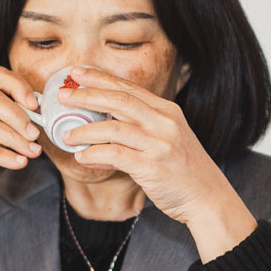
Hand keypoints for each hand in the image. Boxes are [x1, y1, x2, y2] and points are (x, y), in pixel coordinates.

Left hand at [58, 66, 257, 260]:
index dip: (100, 79)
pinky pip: (115, 155)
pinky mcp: (152, 166)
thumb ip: (141, 128)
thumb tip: (102, 125)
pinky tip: (82, 157)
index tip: (77, 73)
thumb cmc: (184, 170)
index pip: (129, 89)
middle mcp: (164, 123)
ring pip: (113, 127)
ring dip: (85, 130)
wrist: (208, 198)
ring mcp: (159, 144)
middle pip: (119, 100)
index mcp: (167, 111)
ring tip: (67, 134)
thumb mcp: (168, 138)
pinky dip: (94, 154)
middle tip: (63, 95)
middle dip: (87, 95)